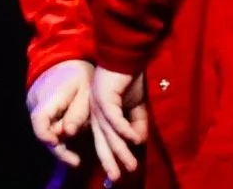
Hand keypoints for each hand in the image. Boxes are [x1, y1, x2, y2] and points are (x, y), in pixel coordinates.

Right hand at [26, 59, 92, 167]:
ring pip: (43, 129)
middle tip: (75, 162)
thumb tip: (68, 133)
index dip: (45, 135)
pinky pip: (44, 125)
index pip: (40, 118)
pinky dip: (55, 135)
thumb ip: (78, 113)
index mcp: (50, 95)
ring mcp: (34, 104)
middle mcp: (37, 101)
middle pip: (41, 130)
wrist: (64, 59)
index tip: (57, 144)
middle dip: (57, 148)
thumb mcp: (86, 92)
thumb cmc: (79, 75)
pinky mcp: (37, 108)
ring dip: (57, 143)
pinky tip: (68, 144)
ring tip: (75, 158)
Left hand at [90, 66, 146, 182]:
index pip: (103, 139)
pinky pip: (112, 117)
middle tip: (116, 178)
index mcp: (100, 113)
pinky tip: (133, 140)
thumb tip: (137, 142)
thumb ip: (137, 123)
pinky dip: (123, 129)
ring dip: (120, 150)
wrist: (129, 55)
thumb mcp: (137, 107)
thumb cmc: (131, 79)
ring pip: (108, 132)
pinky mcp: (103, 95)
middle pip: (101, 139)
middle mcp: (95, 110)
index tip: (115, 176)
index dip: (109, 157)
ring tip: (130, 166)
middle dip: (109, 160)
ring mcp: (97, 103)